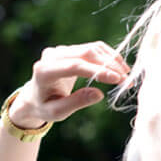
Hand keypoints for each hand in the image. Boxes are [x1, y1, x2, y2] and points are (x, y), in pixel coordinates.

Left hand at [8, 41, 129, 128]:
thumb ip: (76, 102)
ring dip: (111, 60)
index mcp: (44, 71)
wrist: (34, 96)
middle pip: (86, 53)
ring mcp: (61, 50)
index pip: (75, 66)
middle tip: (127, 80)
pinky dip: (108, 56)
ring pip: (92, 48)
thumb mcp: (57, 112)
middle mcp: (51, 56)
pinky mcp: (70, 49)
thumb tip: (99, 94)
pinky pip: (93, 48)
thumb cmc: (45, 107)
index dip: (98, 71)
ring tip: (126, 75)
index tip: (117, 79)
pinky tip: (119, 67)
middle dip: (109, 65)